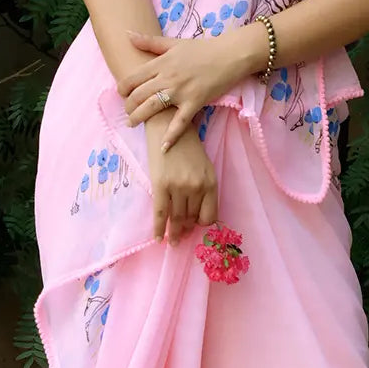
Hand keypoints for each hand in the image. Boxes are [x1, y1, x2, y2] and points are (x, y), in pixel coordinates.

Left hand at [120, 26, 265, 151]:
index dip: (122, 89)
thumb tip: (127, 35)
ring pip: (152, 108)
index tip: (122, 95)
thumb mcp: (173, 43)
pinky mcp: (195, 102)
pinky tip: (163, 147)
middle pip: (139, 95)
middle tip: (128, 112)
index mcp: (161, 63)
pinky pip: (180, 122)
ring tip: (132, 124)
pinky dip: (171, 136)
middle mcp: (167, 78)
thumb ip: (149, 42)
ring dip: (139, 118)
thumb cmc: (202, 49)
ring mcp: (180, 91)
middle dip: (128, 106)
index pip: (133, 78)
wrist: (229, 55)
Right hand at [145, 113, 217, 244]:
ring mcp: (178, 187)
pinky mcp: (160, 185)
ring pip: (176, 218)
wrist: (167, 126)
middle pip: (191, 218)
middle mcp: (196, 187)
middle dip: (186, 229)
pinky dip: (158, 229)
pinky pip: (160, 213)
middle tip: (181, 236)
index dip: (201, 224)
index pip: (209, 216)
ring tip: (172, 240)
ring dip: (174, 232)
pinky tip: (158, 238)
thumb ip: (204, 189)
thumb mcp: (204, 167)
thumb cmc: (187, 146)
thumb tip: (197, 214)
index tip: (195, 227)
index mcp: (210, 183)